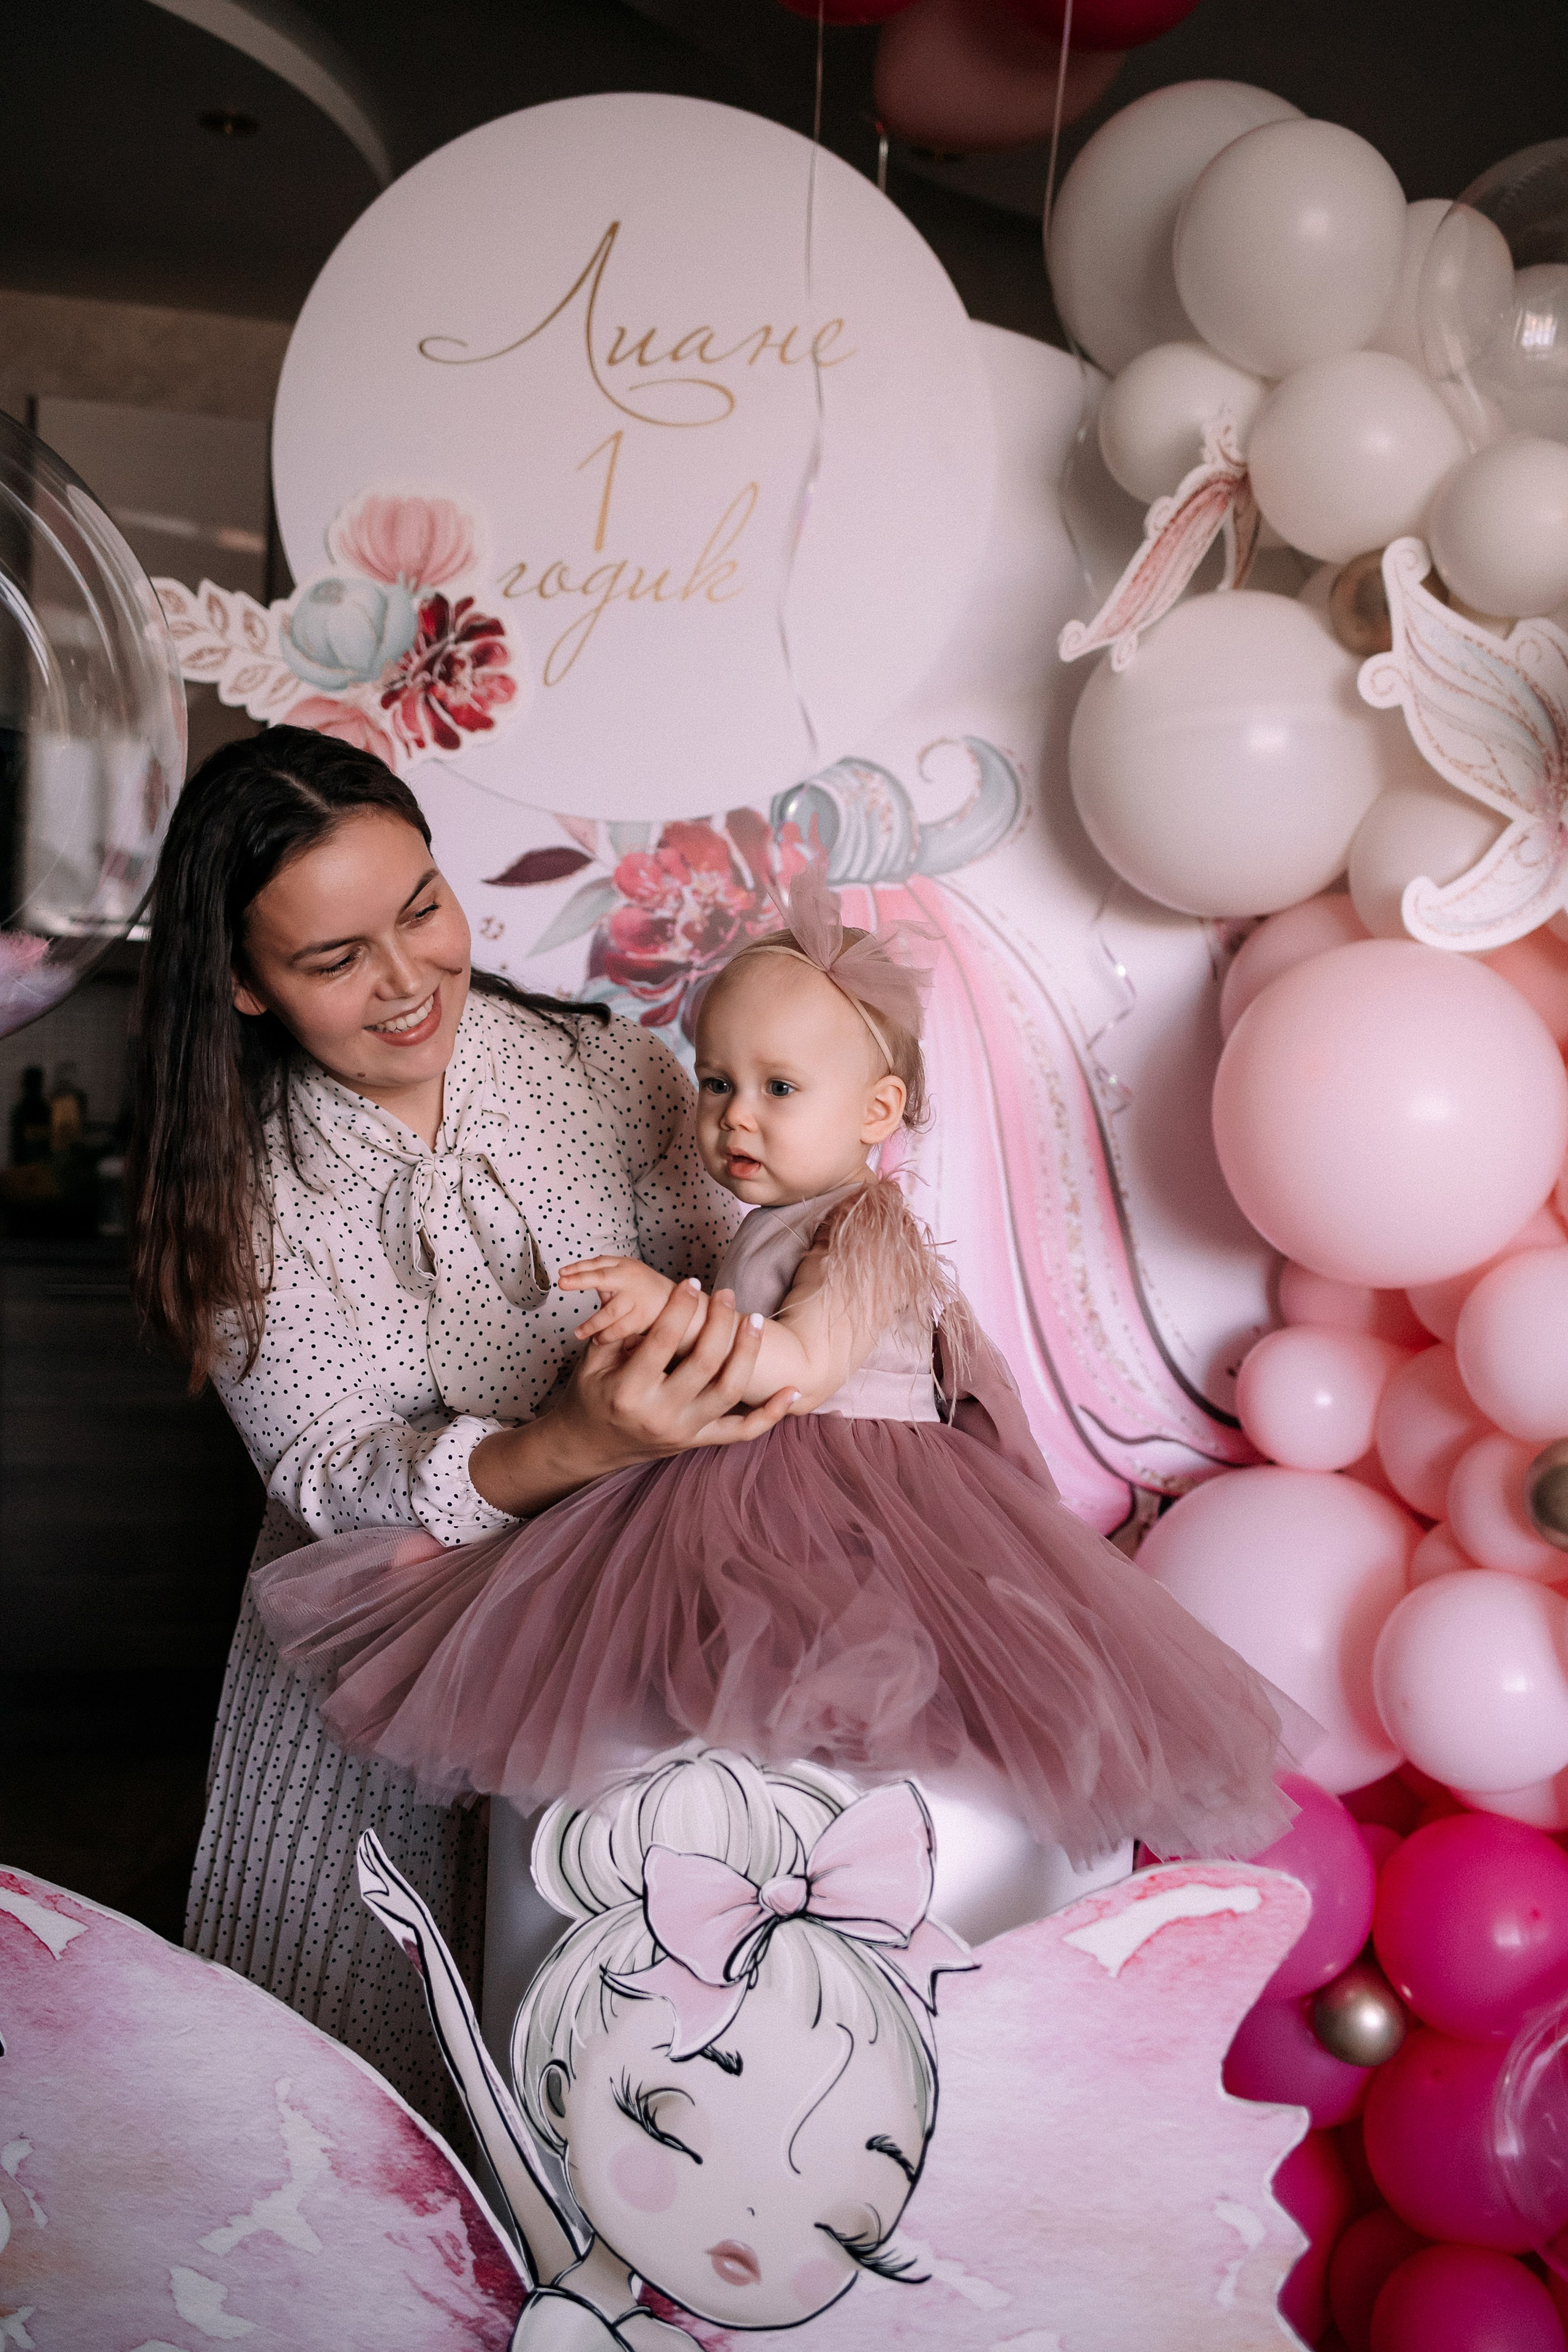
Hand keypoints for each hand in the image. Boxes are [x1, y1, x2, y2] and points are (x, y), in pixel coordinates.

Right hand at [468, 1282, 797, 1516]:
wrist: (589, 1446)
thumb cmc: (592, 1395)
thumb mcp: (591, 1363)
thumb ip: (614, 1330)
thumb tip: (630, 1291)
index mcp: (629, 1391)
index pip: (661, 1342)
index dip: (679, 1308)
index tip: (691, 1281)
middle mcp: (660, 1414)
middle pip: (704, 1363)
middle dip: (720, 1323)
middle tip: (726, 1294)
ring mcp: (683, 1432)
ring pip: (729, 1392)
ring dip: (748, 1353)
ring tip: (754, 1320)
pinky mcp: (698, 1442)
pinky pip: (742, 1431)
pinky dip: (770, 1414)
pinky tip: (792, 1390)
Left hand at [558, 1254, 680, 1346]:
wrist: (683, 1305)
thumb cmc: (648, 1291)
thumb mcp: (628, 1278)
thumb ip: (606, 1280)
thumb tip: (575, 1278)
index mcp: (625, 1266)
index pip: (597, 1264)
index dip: (578, 1268)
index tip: (561, 1274)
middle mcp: (631, 1277)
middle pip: (600, 1278)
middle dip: (579, 1280)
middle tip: (561, 1284)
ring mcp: (637, 1296)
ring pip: (607, 1312)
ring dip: (591, 1325)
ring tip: (579, 1333)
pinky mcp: (643, 1316)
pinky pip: (619, 1329)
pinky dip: (606, 1335)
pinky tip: (598, 1339)